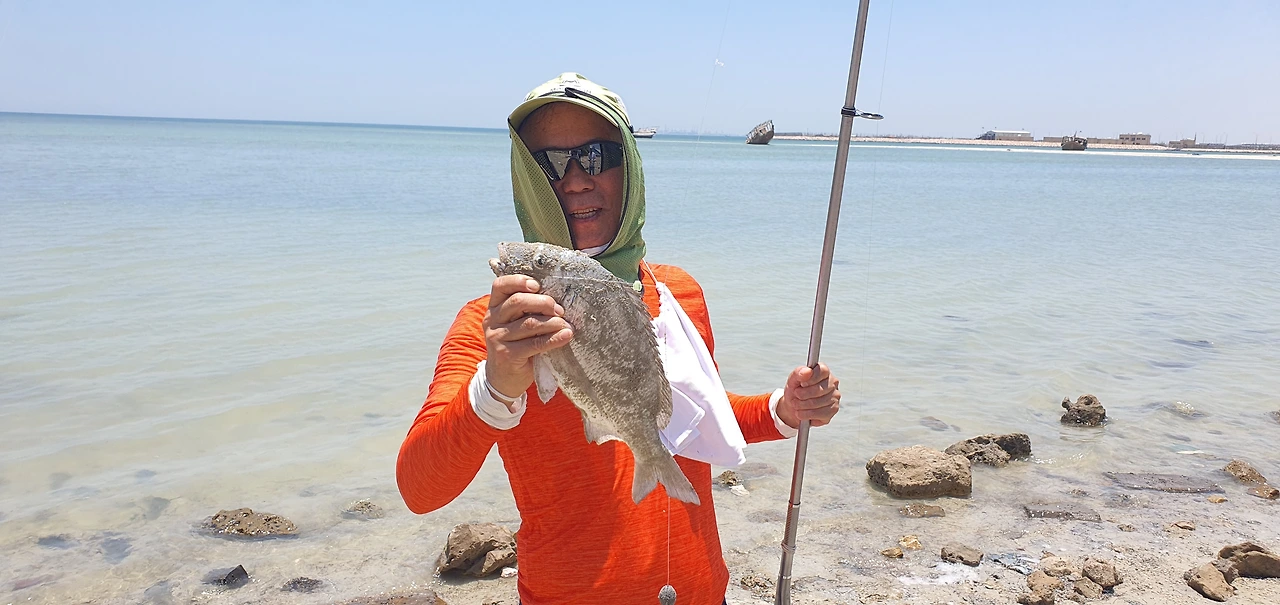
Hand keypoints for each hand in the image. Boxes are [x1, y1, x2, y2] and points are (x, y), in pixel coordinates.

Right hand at [483, 275, 573, 405]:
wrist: (503, 378)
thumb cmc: (516, 344)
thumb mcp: (515, 323)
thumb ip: (526, 310)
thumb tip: (557, 298)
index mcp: (494, 307)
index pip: (500, 285)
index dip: (519, 281)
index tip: (538, 285)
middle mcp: (492, 320)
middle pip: (517, 302)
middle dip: (543, 302)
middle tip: (560, 310)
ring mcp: (497, 338)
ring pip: (529, 323)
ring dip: (553, 322)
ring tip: (567, 324)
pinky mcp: (507, 355)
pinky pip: (535, 343)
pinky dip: (554, 339)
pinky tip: (566, 335)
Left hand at [776, 363, 840, 428]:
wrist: (793, 407)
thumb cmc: (796, 390)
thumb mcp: (793, 380)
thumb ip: (798, 373)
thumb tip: (808, 371)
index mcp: (824, 372)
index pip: (822, 371)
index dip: (810, 379)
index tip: (802, 384)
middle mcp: (833, 383)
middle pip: (819, 389)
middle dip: (802, 394)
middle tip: (796, 396)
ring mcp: (835, 397)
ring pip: (817, 403)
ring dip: (802, 405)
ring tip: (796, 404)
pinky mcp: (833, 410)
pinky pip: (819, 413)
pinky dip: (806, 414)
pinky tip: (802, 412)